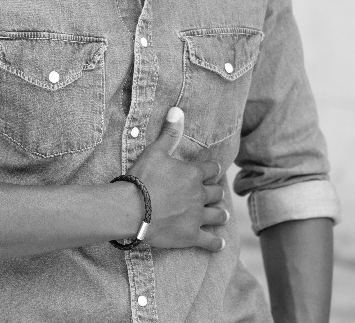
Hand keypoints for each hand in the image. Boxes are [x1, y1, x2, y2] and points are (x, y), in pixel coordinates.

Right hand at [126, 107, 226, 251]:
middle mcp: (200, 195)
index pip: (212, 170)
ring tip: (222, 215)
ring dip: (220, 214)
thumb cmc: (143, 177)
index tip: (213, 171)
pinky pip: (210, 241)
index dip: (212, 170)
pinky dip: (215, 242)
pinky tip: (219, 243)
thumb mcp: (155, 151)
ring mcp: (197, 216)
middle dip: (216, 192)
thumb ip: (169, 132)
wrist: (132, 209)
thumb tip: (177, 109)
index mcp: (193, 174)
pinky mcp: (191, 236)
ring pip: (217, 215)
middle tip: (216, 194)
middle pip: (217, 193)